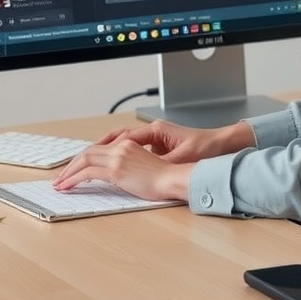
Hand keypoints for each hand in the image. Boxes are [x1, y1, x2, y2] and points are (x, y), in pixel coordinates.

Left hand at [52, 138, 191, 201]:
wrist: (173, 179)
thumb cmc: (164, 177)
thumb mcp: (143, 166)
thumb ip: (127, 165)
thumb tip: (114, 175)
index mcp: (127, 144)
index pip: (98, 148)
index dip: (83, 158)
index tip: (74, 168)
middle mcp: (120, 147)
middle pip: (88, 152)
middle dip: (71, 165)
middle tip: (61, 176)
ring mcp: (117, 157)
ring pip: (84, 160)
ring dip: (68, 172)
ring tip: (60, 183)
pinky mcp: (116, 170)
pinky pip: (87, 173)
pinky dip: (73, 179)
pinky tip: (67, 186)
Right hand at [95, 118, 254, 163]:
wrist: (221, 144)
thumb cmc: (205, 147)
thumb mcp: (184, 157)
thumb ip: (165, 163)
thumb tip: (148, 169)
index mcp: (156, 131)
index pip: (123, 137)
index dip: (105, 148)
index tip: (89, 156)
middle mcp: (153, 132)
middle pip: (118, 137)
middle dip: (98, 148)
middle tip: (79, 161)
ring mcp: (155, 138)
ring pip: (123, 143)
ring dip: (106, 151)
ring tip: (87, 163)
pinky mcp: (159, 146)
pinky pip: (133, 149)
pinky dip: (119, 155)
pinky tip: (112, 167)